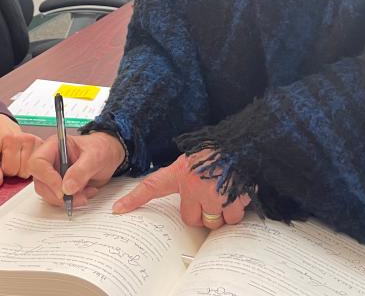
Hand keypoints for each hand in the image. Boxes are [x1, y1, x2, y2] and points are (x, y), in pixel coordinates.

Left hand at [0, 113, 42, 181]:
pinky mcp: (43, 144)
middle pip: (22, 172)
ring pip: (31, 170)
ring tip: (18, 159)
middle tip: (11, 161)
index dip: (5, 170)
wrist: (5, 129)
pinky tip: (26, 158)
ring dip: (24, 169)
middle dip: (15, 170)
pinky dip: (32, 165)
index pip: (9, 170)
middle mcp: (25, 137)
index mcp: (9, 138)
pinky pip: (39, 166)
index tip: (3, 162)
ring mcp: (36, 140)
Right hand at [29, 131, 125, 207]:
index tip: (63, 190)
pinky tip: (85, 193)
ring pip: (47, 193)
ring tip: (86, 194)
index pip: (38, 162)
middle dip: (58, 194)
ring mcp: (53, 174)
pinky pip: (57, 198)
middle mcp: (50, 160)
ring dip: (66, 200)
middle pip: (40, 181)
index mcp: (54, 146)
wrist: (109, 155)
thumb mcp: (95, 157)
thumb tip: (66, 188)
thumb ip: (81, 171)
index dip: (47, 178)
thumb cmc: (101, 149)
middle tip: (79, 197)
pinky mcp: (58, 185)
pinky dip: (71, 201)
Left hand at [112, 151, 250, 229]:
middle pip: (191, 219)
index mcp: (181, 172)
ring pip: (214, 222)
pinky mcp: (231, 200)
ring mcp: (212, 194)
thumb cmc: (222, 150)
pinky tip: (239, 194)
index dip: (134, 199)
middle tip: (212, 198)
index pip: (152, 186)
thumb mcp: (197, 157)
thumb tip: (192, 200)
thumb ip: (188, 177)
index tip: (118, 209)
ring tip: (227, 194)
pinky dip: (237, 211)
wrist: (246, 143)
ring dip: (222, 214)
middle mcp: (193, 184)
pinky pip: (232, 219)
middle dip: (203, 214)